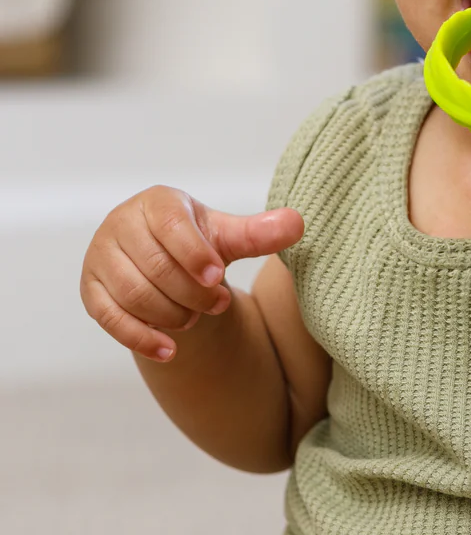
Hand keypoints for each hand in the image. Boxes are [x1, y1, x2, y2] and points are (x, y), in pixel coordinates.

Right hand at [81, 185, 302, 362]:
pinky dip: (141, 337)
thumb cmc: (199, 242)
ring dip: (170, 313)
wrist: (167, 260)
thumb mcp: (229, 236)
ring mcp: (101, 257)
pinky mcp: (91, 290)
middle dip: (190, 293)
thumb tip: (297, 224)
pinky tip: (170, 351)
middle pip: (155, 266)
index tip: (218, 278)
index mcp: (158, 202)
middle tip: (218, 305)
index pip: (172, 227)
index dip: (196, 255)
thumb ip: (259, 233)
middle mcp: (122, 224)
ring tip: (196, 318)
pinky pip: (109, 319)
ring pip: (133, 294)